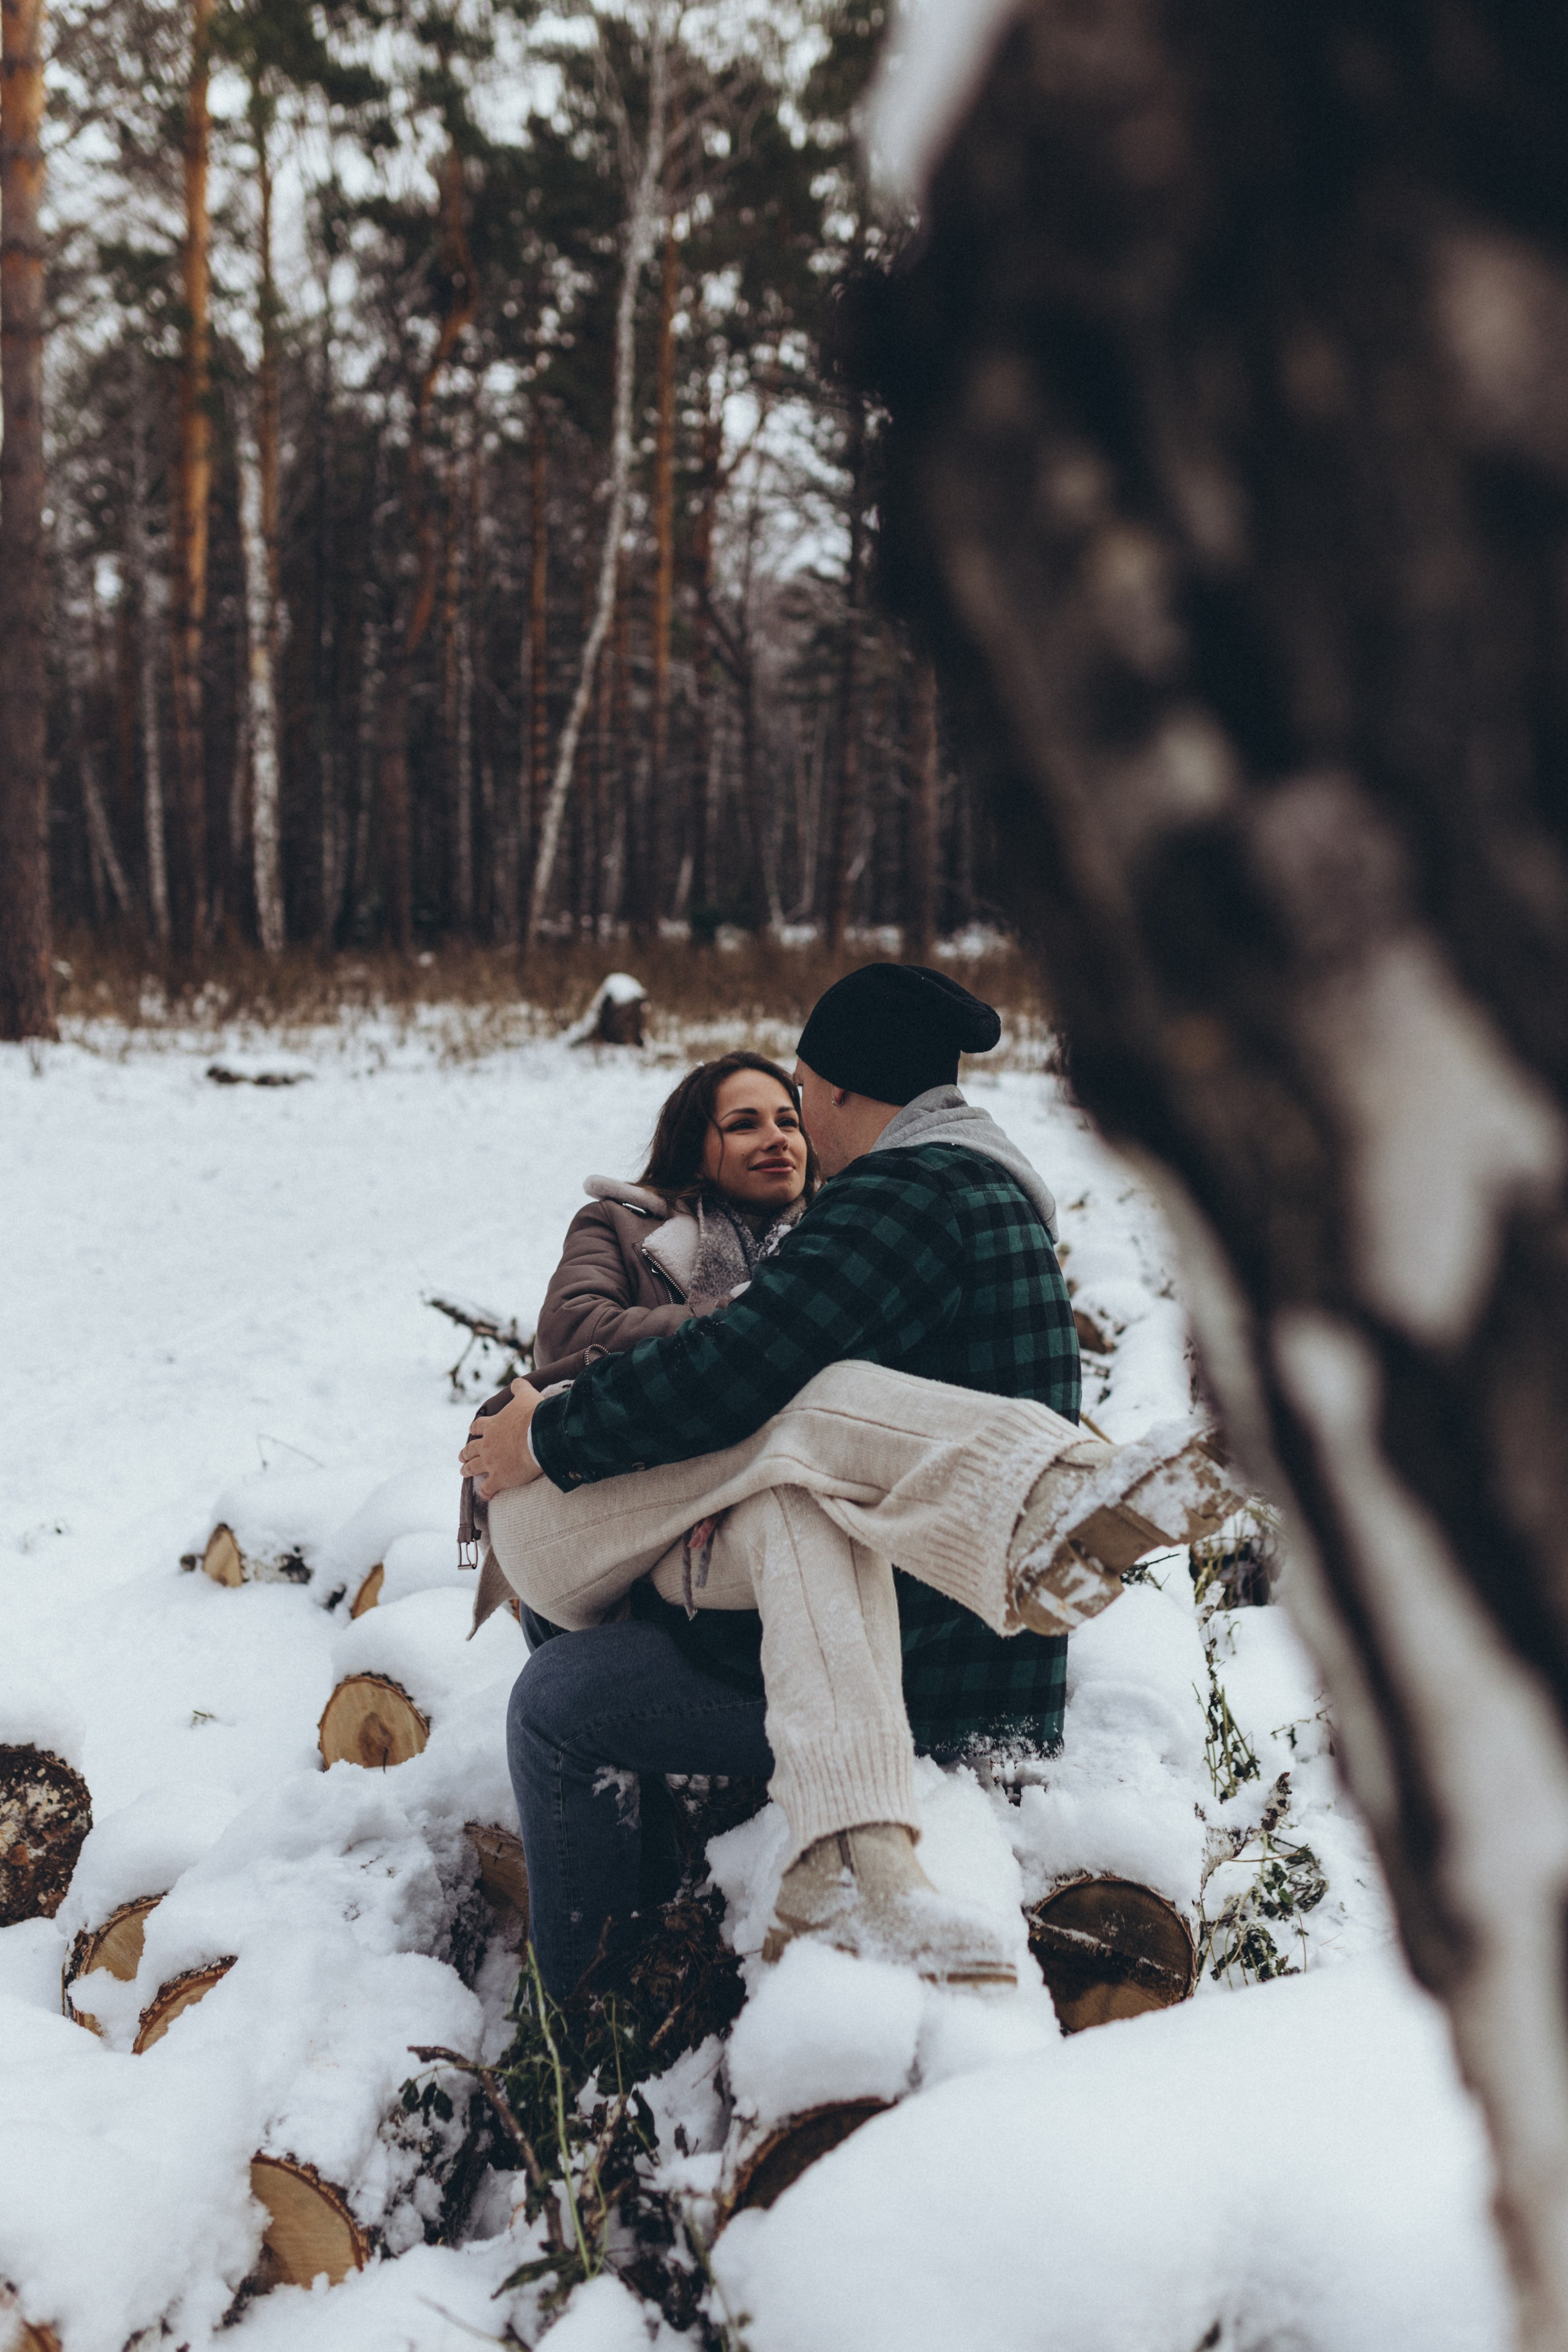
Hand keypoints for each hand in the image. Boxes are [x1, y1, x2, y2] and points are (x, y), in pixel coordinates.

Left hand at [459, 1379, 543, 1499]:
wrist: (540, 1436)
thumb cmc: (534, 1415)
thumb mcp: (526, 1395)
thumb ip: (520, 1388)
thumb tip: (516, 1382)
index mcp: (493, 1426)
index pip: (479, 1426)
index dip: (475, 1428)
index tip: (473, 1430)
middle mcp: (488, 1444)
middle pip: (471, 1448)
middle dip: (466, 1452)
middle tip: (462, 1456)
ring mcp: (491, 1462)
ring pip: (473, 1467)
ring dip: (467, 1470)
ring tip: (463, 1471)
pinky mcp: (499, 1478)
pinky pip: (488, 1488)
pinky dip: (485, 1492)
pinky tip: (484, 1494)